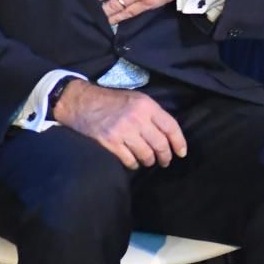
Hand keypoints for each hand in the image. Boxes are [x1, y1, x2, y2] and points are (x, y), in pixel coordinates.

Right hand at [54, 79, 186, 169]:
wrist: (82, 102)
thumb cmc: (111, 100)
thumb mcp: (135, 98)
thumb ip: (151, 113)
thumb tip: (167, 133)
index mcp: (146, 105)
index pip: (170, 126)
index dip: (179, 142)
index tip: (181, 152)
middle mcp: (137, 118)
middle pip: (160, 144)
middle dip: (165, 156)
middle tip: (165, 161)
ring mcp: (123, 132)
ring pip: (146, 155)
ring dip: (149, 161)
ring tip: (148, 161)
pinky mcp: (110, 143)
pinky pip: (130, 160)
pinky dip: (134, 164)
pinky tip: (133, 162)